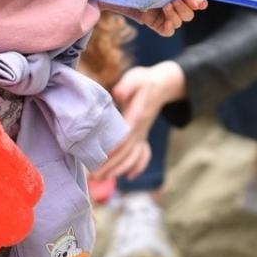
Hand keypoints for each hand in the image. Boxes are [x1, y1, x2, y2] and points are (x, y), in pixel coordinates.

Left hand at [89, 61, 185, 180]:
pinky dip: (138, 166)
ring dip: (118, 170)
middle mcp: (141, 128)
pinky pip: (143, 155)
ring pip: (132, 156)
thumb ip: (127, 86)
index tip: (100, 160)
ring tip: (102, 179)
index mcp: (137, 115)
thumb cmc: (144, 81)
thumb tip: (118, 94)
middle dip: (110, 166)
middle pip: (126, 151)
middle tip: (93, 177)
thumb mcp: (136, 77)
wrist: (163, 85)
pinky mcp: (143, 135)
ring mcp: (143, 134)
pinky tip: (129, 176)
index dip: (113, 149)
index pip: (125, 136)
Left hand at [141, 0, 206, 35]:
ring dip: (175, 15)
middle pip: (189, 14)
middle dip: (184, 8)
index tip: (199, 2)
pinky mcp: (158, 25)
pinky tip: (167, 23)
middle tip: (176, 0)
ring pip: (179, 22)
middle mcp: (178, 8)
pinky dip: (169, 28)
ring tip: (166, 5)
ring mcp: (168, 18)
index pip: (197, 2)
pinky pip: (168, 32)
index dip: (200, 2)